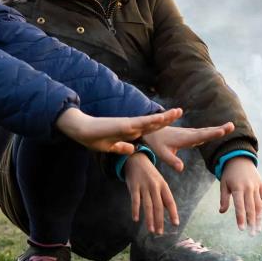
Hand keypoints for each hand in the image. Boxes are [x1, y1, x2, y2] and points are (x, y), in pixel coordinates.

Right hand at [55, 107, 182, 153]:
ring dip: (164, 117)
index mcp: (129, 131)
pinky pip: (141, 123)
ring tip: (178, 112)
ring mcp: (128, 124)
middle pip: (152, 122)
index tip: (170, 122)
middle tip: (180, 111)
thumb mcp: (111, 147)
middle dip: (167, 118)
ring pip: (150, 121)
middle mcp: (131, 126)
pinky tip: (161, 118)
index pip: (148, 128)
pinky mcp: (123, 125)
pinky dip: (152, 120)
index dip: (159, 125)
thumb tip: (133, 149)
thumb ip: (122, 148)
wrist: (81, 130)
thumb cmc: (94, 138)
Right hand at [125, 153, 178, 234]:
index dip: (173, 213)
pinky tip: (136, 219)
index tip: (175, 224)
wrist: (136, 159)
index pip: (170, 202)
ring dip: (149, 219)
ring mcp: (144, 186)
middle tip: (160, 232)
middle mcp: (155, 186)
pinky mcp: (133, 186)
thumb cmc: (149, 174)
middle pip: (158, 206)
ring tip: (151, 230)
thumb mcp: (159, 181)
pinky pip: (135, 200)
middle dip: (159, 221)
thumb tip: (167, 209)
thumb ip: (162, 195)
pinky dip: (135, 210)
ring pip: (148, 205)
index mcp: (163, 185)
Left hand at [142, 122, 235, 171]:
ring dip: (217, 129)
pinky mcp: (189, 134)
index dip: (212, 134)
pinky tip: (218, 131)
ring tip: (229, 127)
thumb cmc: (157, 144)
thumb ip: (172, 161)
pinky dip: (211, 131)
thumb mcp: (163, 154)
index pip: (201, 136)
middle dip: (219, 129)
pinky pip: (202, 132)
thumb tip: (181, 169)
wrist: (151, 131)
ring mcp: (189, 133)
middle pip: (206, 132)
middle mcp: (189, 134)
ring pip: (205, 131)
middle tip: (232, 126)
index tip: (223, 131)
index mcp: (185, 138)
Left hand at [219, 157, 261, 234]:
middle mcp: (248, 188)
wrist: (239, 159)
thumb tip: (221, 212)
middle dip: (251, 222)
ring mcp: (256, 186)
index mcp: (237, 188)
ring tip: (258, 229)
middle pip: (251, 208)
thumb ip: (223, 199)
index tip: (241, 229)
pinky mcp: (261, 185)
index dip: (241, 218)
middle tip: (252, 234)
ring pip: (259, 205)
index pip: (239, 207)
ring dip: (259, 218)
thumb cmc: (229, 174)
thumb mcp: (223, 185)